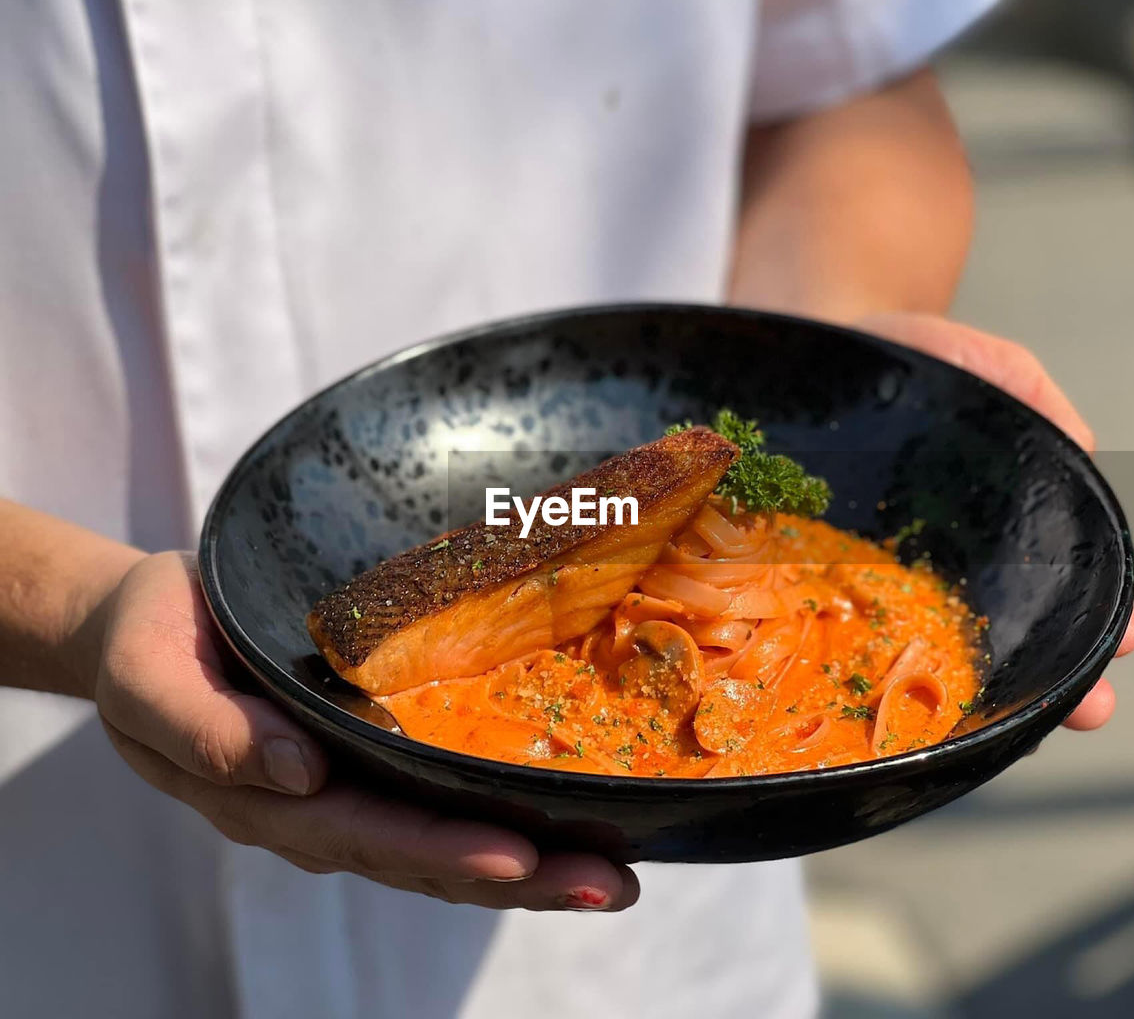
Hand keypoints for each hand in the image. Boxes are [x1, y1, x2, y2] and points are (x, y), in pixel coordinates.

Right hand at [92, 552, 637, 910]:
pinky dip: (501, 824)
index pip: (367, 834)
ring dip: (530, 869)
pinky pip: (437, 807)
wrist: (147, 626)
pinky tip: (562, 832)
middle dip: (519, 878)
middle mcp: (316, 808)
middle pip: (425, 858)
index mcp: (265, 795)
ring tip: (610, 877)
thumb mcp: (149, 678)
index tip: (516, 857)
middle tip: (606, 883)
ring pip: (442, 847)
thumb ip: (207, 730)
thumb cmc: (149, 642)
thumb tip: (298, 772)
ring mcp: (346, 792)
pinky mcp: (367, 764)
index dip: (442, 850)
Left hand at [855, 312, 1133, 730]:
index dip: (1094, 615)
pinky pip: (851, 636)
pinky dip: (874, 674)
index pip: (1054, 583)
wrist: (803, 360)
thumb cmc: (901, 364)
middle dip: (1055, 677)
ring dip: (981, 695)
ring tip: (1023, 729)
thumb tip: (1083, 447)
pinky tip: (896, 709)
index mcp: (990, 527)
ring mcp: (879, 581)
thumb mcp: (979, 365)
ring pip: (935, 653)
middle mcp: (941, 566)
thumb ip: (1030, 394)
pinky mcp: (817, 582)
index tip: (1125, 640)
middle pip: (1007, 634)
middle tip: (1090, 709)